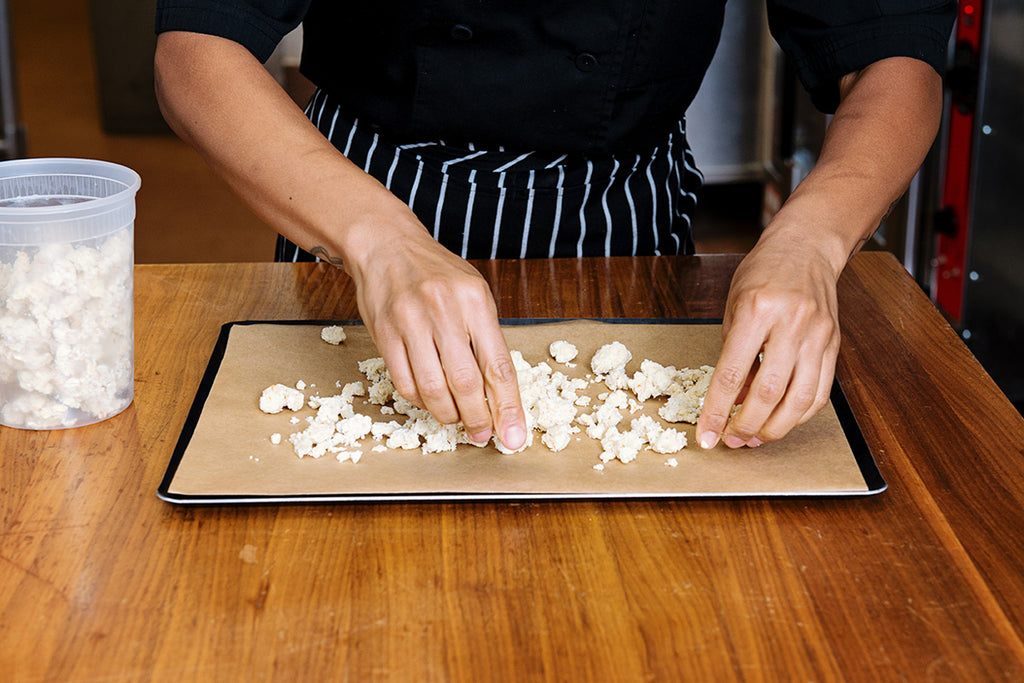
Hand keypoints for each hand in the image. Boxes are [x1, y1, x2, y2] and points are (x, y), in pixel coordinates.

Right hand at [340, 206, 527, 449]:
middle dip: (478, 418)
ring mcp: (411, 322)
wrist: (386, 246)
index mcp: (475, 301)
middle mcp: (444, 311)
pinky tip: (430, 401)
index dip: (508, 407)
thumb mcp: (473, 292)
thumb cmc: (436, 273)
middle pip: (466, 383)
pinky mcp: (384, 334)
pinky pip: (405, 382)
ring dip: (448, 415)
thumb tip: (500, 392)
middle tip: (482, 436)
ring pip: (433, 388)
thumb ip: (486, 337)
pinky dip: (420, 401)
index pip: (498, 366)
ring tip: (456, 421)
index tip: (514, 436)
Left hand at [695, 233, 841, 448]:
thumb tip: (731, 401)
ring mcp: (817, 335)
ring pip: (799, 399)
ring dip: (775, 428)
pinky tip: (782, 422)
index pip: (731, 373)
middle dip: (746, 425)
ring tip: (755, 439)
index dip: (716, 411)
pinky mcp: (834, 344)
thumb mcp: (734, 307)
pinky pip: (821, 391)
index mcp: (756, 311)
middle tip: (731, 441)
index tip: (706, 435)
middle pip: (768, 392)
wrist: (807, 246)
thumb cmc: (763, 273)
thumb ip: (732, 354)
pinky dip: (800, 415)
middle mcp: (790, 324)